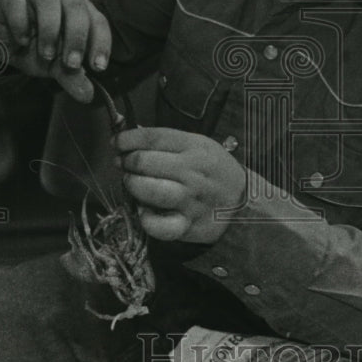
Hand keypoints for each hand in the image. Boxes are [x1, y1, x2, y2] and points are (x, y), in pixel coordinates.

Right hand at [0, 0, 111, 102]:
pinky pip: (17, 3)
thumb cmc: (35, 49)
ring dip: (50, 29)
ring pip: (49, 0)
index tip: (98, 67)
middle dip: (77, 38)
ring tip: (47, 55)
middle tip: (72, 64)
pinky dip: (21, 22)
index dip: (101, 43)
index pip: (98, 21)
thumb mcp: (55, 66)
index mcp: (80, 11)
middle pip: (77, 7)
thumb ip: (72, 77)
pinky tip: (22, 41)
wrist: (1, 41)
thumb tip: (88, 96)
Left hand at [114, 127, 245, 243]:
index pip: (153, 137)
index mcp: (195, 147)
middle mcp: (192, 172)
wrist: (244, 204)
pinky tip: (145, 211)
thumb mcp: (201, 146)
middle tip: (124, 164)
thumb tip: (130, 140)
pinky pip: (157, 225)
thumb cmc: (215, 172)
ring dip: (132, 185)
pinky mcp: (187, 225)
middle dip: (126, 161)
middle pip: (144, 162)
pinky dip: (145, 218)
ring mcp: (189, 200)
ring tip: (132, 183)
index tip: (116, 143)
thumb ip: (169, 142)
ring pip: (148, 190)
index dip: (127, 139)